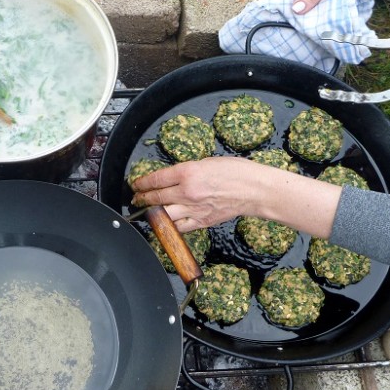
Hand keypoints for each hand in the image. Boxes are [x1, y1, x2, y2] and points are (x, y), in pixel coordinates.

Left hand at [130, 157, 259, 231]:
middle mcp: (187, 191)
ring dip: (151, 213)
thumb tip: (172, 178)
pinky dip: (170, 225)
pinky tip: (164, 223)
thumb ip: (186, 170)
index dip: (142, 183)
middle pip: (156, 197)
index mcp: (188, 172)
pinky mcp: (201, 221)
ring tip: (145, 212)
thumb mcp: (206, 162)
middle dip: (142, 198)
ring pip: (163, 214)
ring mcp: (193, 208)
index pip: (156, 179)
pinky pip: (179, 227)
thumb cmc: (235, 171)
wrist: (254, 189)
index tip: (136, 184)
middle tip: (136, 198)